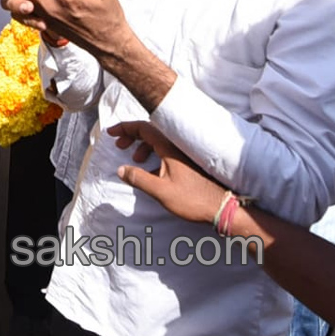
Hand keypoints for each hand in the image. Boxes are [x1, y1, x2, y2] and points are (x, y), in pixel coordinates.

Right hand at [111, 121, 225, 224]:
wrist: (223, 208)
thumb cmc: (193, 199)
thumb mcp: (161, 191)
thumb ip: (138, 178)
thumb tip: (120, 169)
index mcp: (169, 147)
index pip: (144, 128)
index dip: (125, 128)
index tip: (111, 134)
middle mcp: (177, 146)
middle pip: (150, 131)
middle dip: (132, 136)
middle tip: (120, 145)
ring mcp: (184, 154)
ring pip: (159, 141)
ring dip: (143, 146)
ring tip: (135, 160)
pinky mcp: (189, 163)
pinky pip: (166, 151)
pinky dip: (154, 155)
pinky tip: (151, 171)